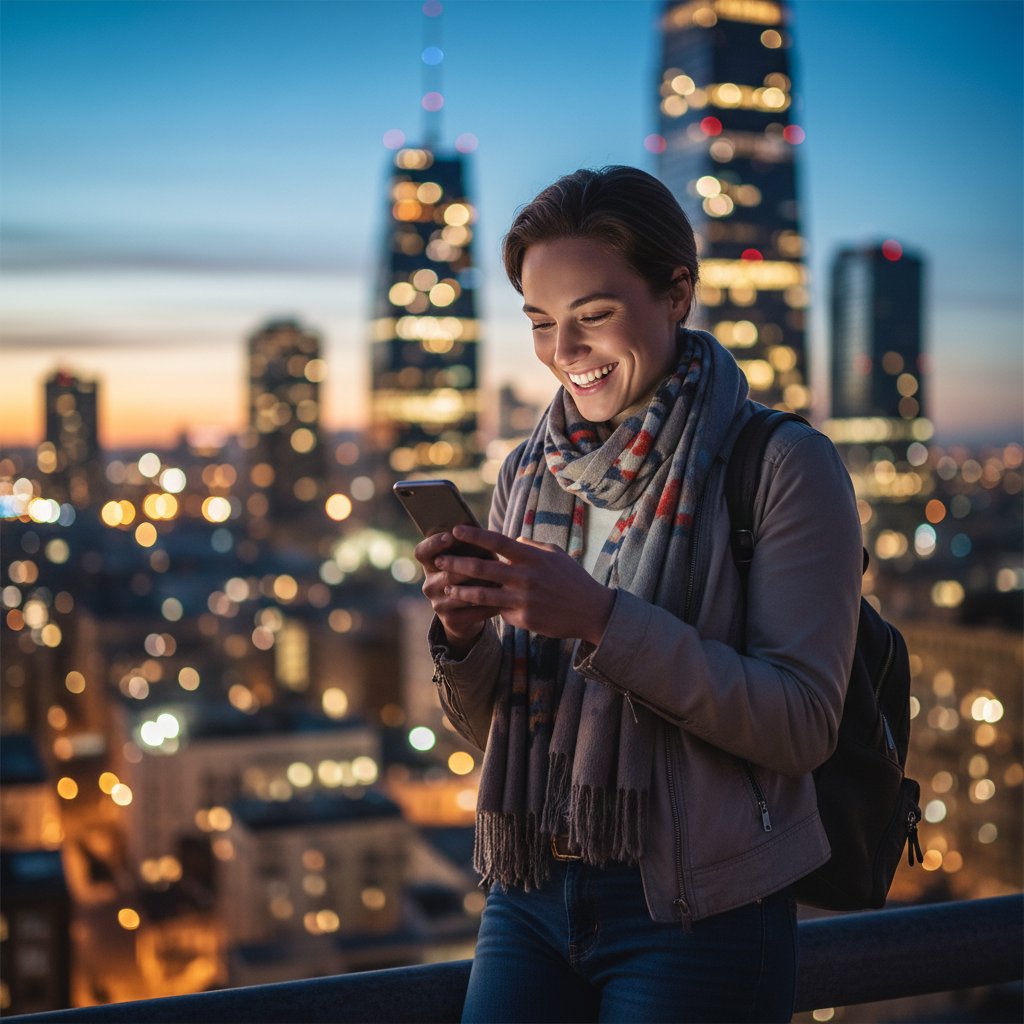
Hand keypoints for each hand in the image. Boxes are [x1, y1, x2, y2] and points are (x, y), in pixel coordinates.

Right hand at [414, 532, 493, 654]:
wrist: (465, 615)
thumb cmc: (470, 577)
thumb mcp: (466, 562)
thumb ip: (471, 550)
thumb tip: (488, 540)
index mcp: (430, 566)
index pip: (421, 552)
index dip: (434, 544)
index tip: (450, 536)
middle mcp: (429, 585)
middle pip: (448, 573)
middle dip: (471, 568)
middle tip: (490, 563)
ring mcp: (438, 605)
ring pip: (463, 593)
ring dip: (483, 587)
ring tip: (501, 581)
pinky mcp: (451, 621)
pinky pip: (474, 611)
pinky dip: (490, 605)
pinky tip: (504, 601)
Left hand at [433, 525, 614, 646]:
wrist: (590, 610)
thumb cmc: (571, 579)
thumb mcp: (554, 555)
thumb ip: (530, 546)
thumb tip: (511, 539)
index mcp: (531, 556)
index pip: (496, 541)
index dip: (473, 535)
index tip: (455, 530)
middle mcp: (525, 576)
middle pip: (481, 568)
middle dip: (456, 563)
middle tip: (439, 561)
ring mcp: (523, 599)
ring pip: (482, 594)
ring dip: (461, 591)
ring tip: (447, 588)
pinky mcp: (523, 618)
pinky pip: (498, 612)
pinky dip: (486, 609)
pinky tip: (473, 608)